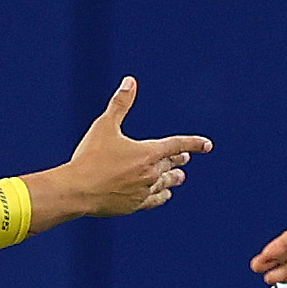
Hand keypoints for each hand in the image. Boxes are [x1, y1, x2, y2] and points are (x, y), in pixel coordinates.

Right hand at [25, 78, 210, 227]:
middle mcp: (151, 173)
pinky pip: (154, 200)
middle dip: (178, 160)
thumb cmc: (90, 157)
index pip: (177, 145)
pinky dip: (161, 196)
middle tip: (185, 158)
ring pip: (165, 184)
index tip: (207, 145)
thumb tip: (130, 81)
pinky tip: (164, 195)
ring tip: (179, 177)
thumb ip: (120, 104)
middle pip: (170, 164)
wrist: (78, 190)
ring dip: (173, 178)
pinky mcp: (134, 206)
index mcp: (148, 153)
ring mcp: (144, 191)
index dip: (193, 143)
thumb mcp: (104, 126)